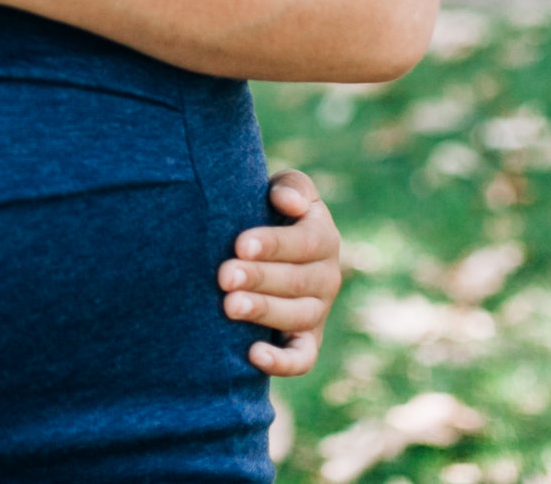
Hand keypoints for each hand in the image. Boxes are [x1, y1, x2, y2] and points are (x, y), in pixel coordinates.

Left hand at [218, 170, 341, 375]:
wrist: (259, 248)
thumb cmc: (266, 211)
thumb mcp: (283, 190)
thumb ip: (291, 187)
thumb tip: (288, 203)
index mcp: (323, 237)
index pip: (305, 242)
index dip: (273, 244)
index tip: (240, 245)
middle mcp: (326, 277)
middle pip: (297, 281)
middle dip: (259, 279)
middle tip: (224, 276)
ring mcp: (317, 312)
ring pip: (298, 317)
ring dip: (265, 312)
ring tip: (230, 306)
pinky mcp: (306, 341)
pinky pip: (302, 358)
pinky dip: (282, 362)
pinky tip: (253, 354)